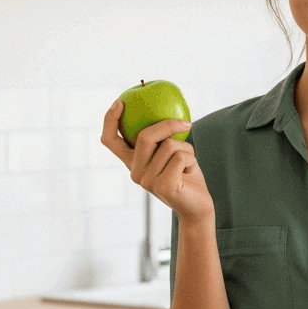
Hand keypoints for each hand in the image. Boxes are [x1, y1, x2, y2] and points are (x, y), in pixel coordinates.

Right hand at [100, 99, 214, 223]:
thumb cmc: (186, 176)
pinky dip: (191, 159)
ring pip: (168, 145)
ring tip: (187, 162)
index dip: (110, 120)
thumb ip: (162, 139)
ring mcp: (147, 180)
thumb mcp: (172, 153)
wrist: (197, 206)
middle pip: (144, 136)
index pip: (111, 141)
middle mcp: (135, 172)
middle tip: (186, 122)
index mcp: (132, 163)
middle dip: (167, 125)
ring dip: (186, 149)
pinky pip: (180, 156)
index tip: (120, 102)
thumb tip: (165, 108)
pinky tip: (189, 172)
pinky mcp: (163, 185)